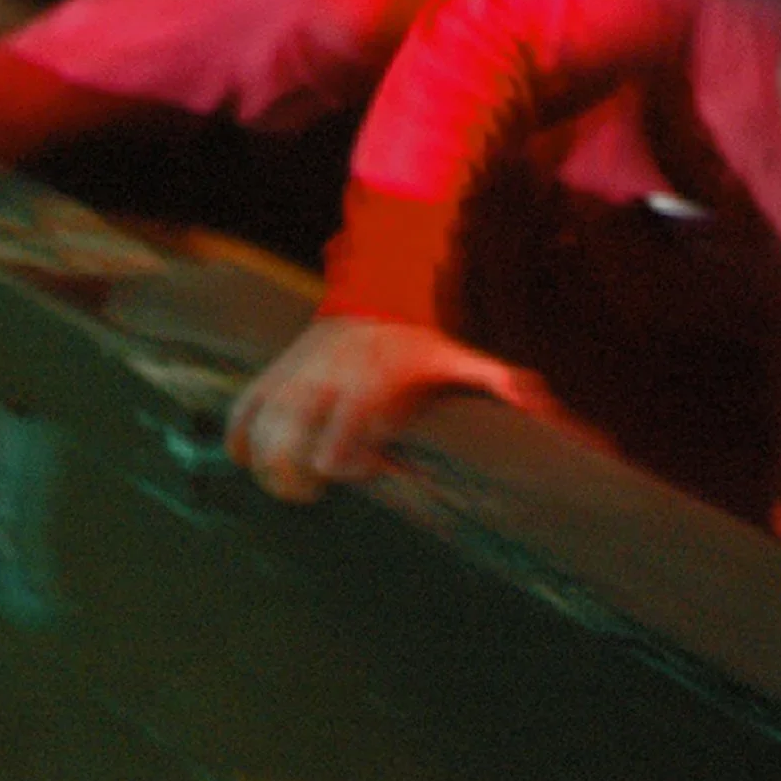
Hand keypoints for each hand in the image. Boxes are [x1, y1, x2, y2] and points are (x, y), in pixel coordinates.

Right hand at [226, 315, 573, 503]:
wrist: (375, 289)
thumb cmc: (419, 339)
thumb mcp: (457, 355)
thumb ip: (494, 377)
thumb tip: (540, 398)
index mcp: (366, 383)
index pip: (336, 441)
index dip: (341, 466)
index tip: (362, 472)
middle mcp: (324, 379)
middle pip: (287, 440)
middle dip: (292, 476)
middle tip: (311, 491)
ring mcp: (294, 375)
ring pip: (258, 427)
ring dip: (263, 463)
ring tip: (285, 482)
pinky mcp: (275, 372)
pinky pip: (244, 408)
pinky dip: (239, 436)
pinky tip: (249, 459)